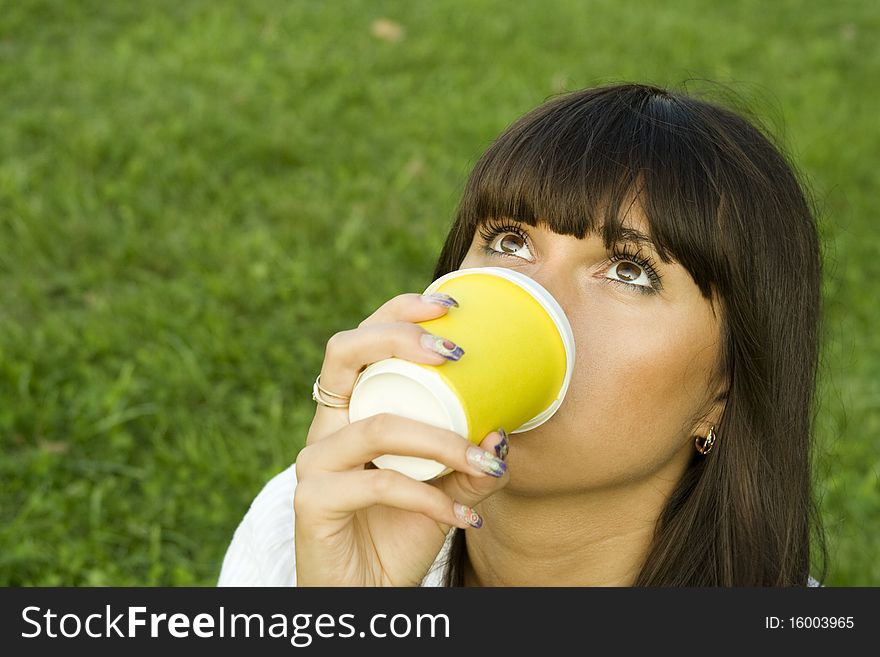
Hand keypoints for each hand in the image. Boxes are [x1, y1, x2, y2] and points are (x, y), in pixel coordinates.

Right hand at [294, 293, 509, 585]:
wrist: (367, 595)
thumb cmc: (400, 535)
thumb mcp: (444, 493)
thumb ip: (469, 463)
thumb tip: (503, 431)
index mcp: (352, 411)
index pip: (362, 342)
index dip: (397, 313)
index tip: (449, 305)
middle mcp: (326, 427)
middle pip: (345, 352)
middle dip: (400, 337)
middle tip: (455, 352)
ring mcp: (313, 462)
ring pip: (379, 427)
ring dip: (442, 441)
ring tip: (485, 459)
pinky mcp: (312, 500)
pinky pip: (380, 486)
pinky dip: (431, 498)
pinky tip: (463, 516)